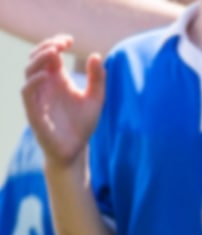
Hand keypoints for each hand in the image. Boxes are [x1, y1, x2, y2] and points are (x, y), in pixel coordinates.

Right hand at [22, 39, 103, 169]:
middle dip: (47, 47)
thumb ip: (98, 79)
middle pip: (37, 58)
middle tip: (61, 44)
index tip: (69, 40)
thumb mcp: (95, 99)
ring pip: (29, 71)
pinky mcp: (33, 110)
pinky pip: (27, 91)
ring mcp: (37, 96)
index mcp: (57, 79)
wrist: (75, 150)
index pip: (51, 54)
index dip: (56, 43)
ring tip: (54, 53)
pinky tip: (47, 75)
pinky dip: (34, 81)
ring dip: (39, 60)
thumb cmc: (82, 124)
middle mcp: (45, 84)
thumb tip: (96, 55)